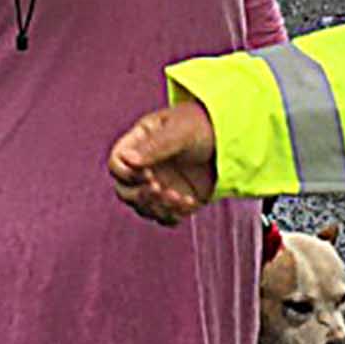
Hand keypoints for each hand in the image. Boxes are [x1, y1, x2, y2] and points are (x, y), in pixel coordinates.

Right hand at [109, 101, 219, 224]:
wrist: (227, 141)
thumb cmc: (202, 126)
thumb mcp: (181, 131)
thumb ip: (156, 146)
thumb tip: (128, 160)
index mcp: (138, 143)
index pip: (117, 163)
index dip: (126, 174)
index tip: (148, 173)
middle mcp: (143, 167)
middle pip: (124, 191)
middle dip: (141, 195)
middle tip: (161, 189)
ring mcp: (157, 185)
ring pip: (143, 207)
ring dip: (159, 208)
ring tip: (180, 197)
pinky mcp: (173, 200)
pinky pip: (164, 217)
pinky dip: (174, 215)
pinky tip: (190, 202)